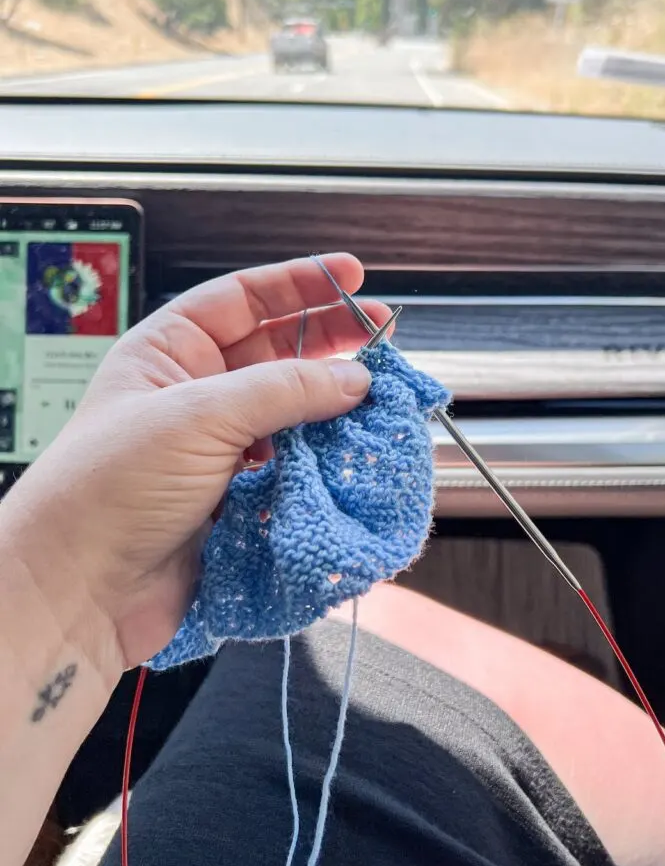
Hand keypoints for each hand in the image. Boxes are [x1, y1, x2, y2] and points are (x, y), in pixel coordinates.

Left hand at [0, 254, 390, 677]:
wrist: (80, 589)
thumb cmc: (111, 486)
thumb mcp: (199, 417)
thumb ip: (284, 391)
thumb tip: (355, 378)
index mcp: (168, 352)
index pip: (242, 299)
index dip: (298, 283)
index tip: (353, 276)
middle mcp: (195, 393)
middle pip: (276, 351)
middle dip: (329, 341)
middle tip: (383, 335)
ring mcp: (217, 447)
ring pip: (290, 412)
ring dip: (332, 405)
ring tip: (377, 399)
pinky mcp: (237, 496)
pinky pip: (292, 464)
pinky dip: (323, 458)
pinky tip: (350, 451)